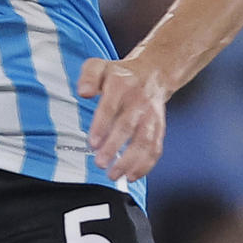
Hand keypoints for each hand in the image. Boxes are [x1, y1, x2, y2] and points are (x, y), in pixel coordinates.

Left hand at [78, 58, 167, 183]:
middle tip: (100, 163)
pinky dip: (145, 165)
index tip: (92, 143)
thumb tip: (83, 92)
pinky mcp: (159, 128)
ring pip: (144, 141)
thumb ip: (88, 76)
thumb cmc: (119, 75)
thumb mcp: (99, 66)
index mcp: (121, 85)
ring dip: (130, 161)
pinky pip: (155, 148)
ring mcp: (151, 116)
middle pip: (127, 126)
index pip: (111, 106)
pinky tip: (131, 176)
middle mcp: (139, 101)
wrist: (153, 74)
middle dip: (114, 147)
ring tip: (114, 175)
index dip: (102, 126)